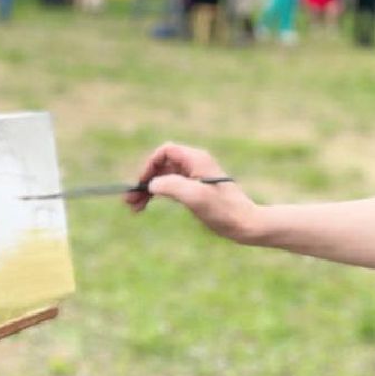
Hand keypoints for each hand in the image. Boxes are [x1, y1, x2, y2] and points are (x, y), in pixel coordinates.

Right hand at [129, 142, 262, 244]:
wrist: (245, 224)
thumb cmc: (223, 210)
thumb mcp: (194, 197)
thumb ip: (171, 185)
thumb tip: (152, 184)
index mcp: (196, 159)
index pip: (165, 151)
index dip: (149, 165)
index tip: (141, 185)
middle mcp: (196, 164)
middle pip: (162, 165)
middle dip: (145, 180)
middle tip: (129, 201)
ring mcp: (196, 177)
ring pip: (165, 177)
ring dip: (148, 189)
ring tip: (134, 208)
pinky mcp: (197, 190)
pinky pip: (171, 186)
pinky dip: (159, 194)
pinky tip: (148, 206)